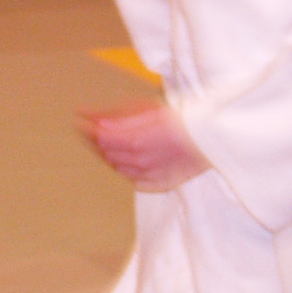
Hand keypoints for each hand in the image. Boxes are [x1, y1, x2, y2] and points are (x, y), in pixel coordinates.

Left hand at [80, 102, 209, 191]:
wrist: (211, 138)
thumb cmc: (180, 119)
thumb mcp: (145, 108)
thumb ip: (114, 115)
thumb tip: (88, 117)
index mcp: (133, 141)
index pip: (99, 138)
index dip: (87, 129)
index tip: (81, 120)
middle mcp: (137, 162)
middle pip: (106, 153)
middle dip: (97, 140)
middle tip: (94, 127)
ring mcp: (147, 176)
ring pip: (118, 167)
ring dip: (112, 153)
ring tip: (116, 138)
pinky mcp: (157, 184)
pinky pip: (133, 178)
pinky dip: (128, 167)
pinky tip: (132, 156)